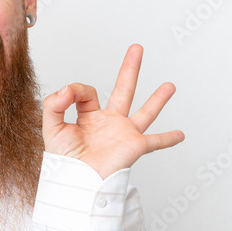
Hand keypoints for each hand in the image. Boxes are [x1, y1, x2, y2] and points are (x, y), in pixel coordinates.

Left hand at [42, 44, 184, 178]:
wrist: (76, 182)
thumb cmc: (62, 161)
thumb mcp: (51, 126)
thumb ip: (54, 103)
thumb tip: (67, 87)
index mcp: (88, 118)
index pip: (87, 92)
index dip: (77, 90)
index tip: (69, 95)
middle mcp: (108, 123)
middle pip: (123, 90)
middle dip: (130, 68)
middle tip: (137, 48)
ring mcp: (123, 134)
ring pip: (145, 112)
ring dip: (158, 99)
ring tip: (170, 85)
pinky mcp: (134, 146)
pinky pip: (155, 141)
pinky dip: (168, 138)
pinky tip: (180, 135)